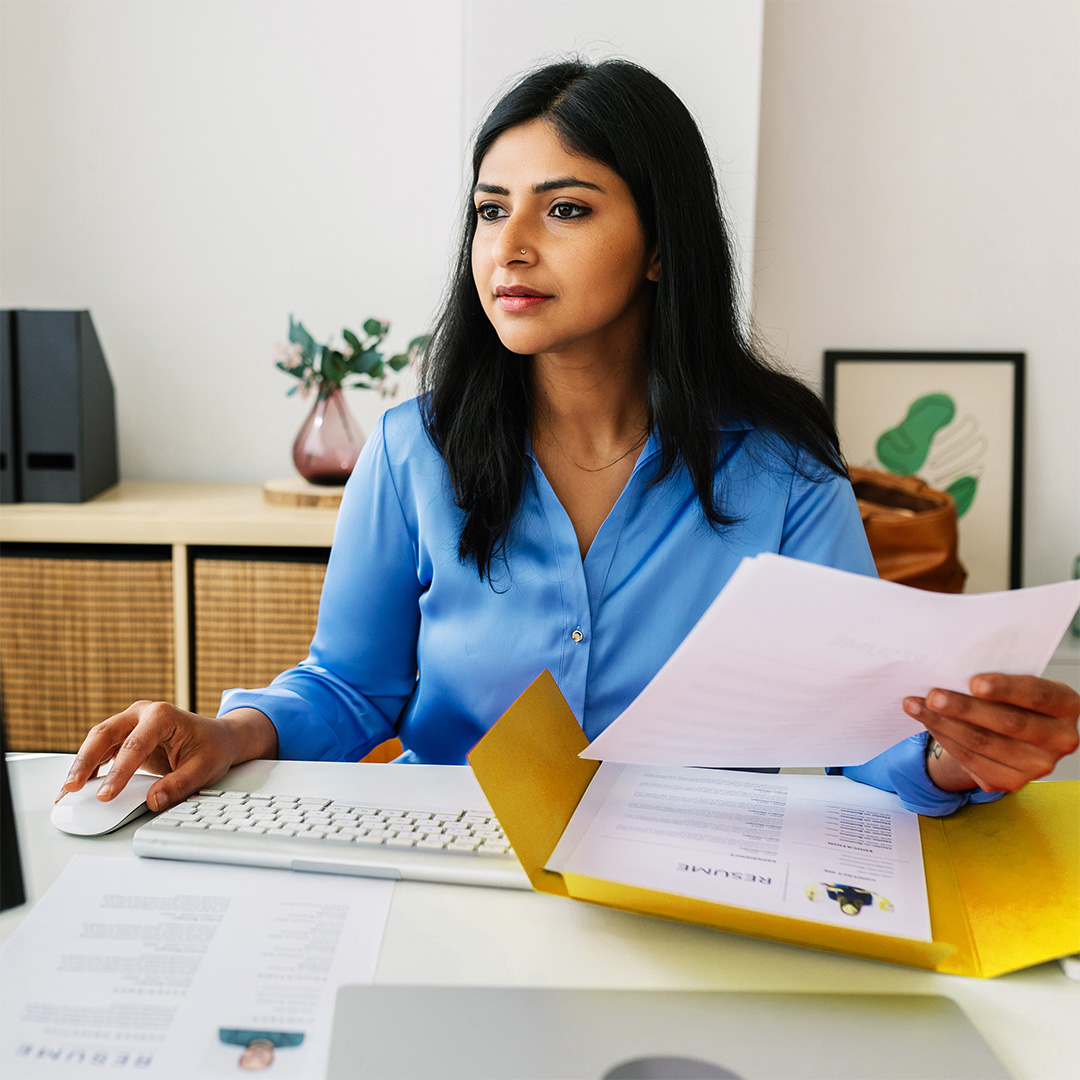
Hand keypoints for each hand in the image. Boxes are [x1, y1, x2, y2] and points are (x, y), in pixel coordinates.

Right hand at [57, 702, 278, 811]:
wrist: (219, 737)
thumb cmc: (213, 748)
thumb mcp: (204, 768)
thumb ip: (179, 785)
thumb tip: (154, 801)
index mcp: (163, 715)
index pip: (135, 744)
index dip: (119, 772)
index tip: (107, 795)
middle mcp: (142, 713)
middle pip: (105, 734)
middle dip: (85, 761)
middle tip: (72, 787)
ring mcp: (131, 721)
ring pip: (98, 739)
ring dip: (82, 763)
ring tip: (68, 790)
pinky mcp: (126, 735)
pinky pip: (102, 749)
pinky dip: (89, 765)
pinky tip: (79, 784)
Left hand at [903, 674, 1079, 792]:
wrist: (1009, 732)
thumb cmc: (1010, 698)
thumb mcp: (1014, 684)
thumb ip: (996, 679)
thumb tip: (952, 670)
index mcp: (1066, 705)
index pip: (1038, 695)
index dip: (1006, 689)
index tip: (974, 682)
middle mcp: (1060, 739)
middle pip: (1008, 723)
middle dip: (965, 708)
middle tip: (933, 695)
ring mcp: (1037, 765)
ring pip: (983, 743)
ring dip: (943, 723)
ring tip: (915, 705)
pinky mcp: (1011, 781)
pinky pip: (971, 759)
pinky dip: (944, 737)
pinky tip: (926, 722)